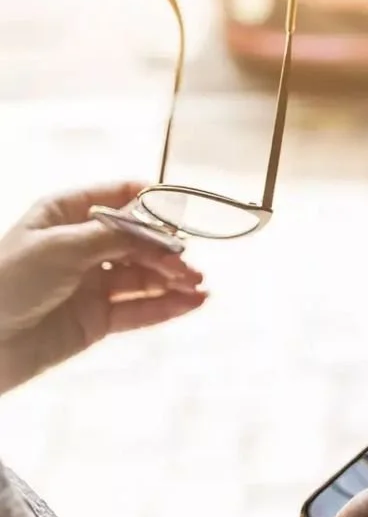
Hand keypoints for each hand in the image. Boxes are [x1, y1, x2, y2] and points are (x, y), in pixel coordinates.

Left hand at [0, 181, 206, 393]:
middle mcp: (82, 246)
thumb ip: (112, 237)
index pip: (116, 197)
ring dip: (173, 279)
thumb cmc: (9, 280)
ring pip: (143, 277)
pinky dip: (167, 306)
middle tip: (189, 265)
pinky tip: (193, 303)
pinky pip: (139, 310)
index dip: (149, 201)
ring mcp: (91, 284)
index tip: (180, 209)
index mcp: (65, 215)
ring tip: (199, 285)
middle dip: (166, 250)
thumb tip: (156, 230)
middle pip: (136, 241)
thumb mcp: (60, 247)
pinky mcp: (98, 319)